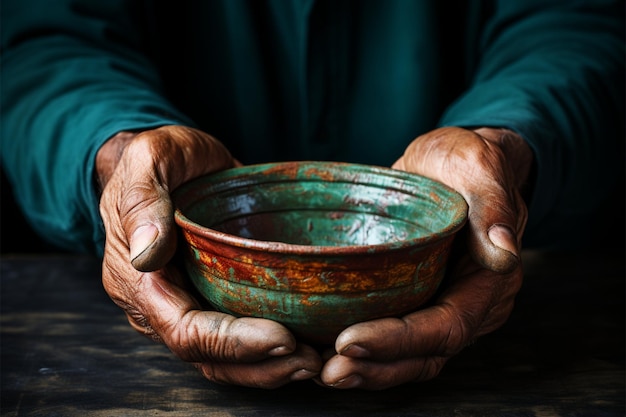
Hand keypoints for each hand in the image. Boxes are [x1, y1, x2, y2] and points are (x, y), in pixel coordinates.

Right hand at [97, 125, 321, 387]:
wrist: (175, 162)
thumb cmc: (161, 159)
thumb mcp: (148, 161)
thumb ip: (142, 202)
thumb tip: (146, 255)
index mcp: (140, 280)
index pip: (185, 331)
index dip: (233, 343)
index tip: (282, 337)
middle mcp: (163, 304)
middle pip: (208, 358)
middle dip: (260, 365)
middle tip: (311, 360)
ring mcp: (189, 304)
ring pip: (224, 359)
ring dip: (269, 368)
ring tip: (315, 361)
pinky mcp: (213, 298)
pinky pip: (237, 338)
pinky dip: (270, 350)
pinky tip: (307, 344)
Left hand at [319, 127, 531, 389]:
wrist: (453, 164)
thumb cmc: (465, 161)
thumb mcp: (478, 166)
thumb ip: (493, 205)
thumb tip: (503, 253)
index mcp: (488, 279)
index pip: (446, 327)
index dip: (399, 341)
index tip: (349, 341)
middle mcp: (471, 304)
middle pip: (426, 355)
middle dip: (377, 367)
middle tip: (328, 372)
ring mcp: (445, 306)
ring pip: (412, 357)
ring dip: (369, 370)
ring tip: (322, 373)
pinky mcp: (422, 301)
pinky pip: (398, 340)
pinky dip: (367, 352)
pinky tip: (327, 352)